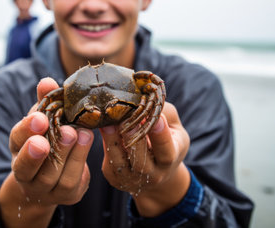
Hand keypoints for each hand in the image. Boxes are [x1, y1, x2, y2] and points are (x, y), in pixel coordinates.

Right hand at [0, 78, 93, 227]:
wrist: (53, 177)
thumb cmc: (49, 139)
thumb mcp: (44, 119)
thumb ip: (45, 102)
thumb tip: (47, 81)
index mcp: (18, 149)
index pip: (16, 140)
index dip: (27, 129)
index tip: (41, 118)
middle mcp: (25, 173)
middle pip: (28, 167)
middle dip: (42, 151)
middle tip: (64, 132)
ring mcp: (44, 189)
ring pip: (52, 177)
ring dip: (69, 154)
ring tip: (81, 133)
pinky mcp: (65, 196)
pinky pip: (71, 184)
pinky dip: (80, 162)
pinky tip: (88, 142)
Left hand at [100, 102, 190, 216]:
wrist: (155, 170)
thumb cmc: (166, 140)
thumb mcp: (173, 126)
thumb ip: (163, 113)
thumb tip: (144, 97)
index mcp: (170, 160)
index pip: (166, 150)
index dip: (161, 136)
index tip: (157, 119)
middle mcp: (152, 174)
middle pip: (141, 161)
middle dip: (133, 139)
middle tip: (125, 119)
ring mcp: (131, 178)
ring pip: (119, 162)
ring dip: (112, 141)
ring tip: (107, 122)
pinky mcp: (114, 176)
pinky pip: (108, 159)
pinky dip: (104, 142)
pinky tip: (101, 126)